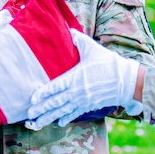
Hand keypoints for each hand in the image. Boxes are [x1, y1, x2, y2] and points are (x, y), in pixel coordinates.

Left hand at [25, 29, 142, 128]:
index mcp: (74, 78)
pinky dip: (66, 118)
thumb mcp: (92, 48)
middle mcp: (76, 92)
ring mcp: (83, 100)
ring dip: (49, 117)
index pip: (54, 87)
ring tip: (37, 123)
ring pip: (62, 111)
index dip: (42, 94)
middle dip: (41, 109)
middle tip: (28, 115)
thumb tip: (69, 30)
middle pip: (55, 102)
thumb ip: (78, 39)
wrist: (126, 80)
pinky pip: (75, 113)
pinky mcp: (89, 105)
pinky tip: (58, 122)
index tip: (31, 99)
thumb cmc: (108, 63)